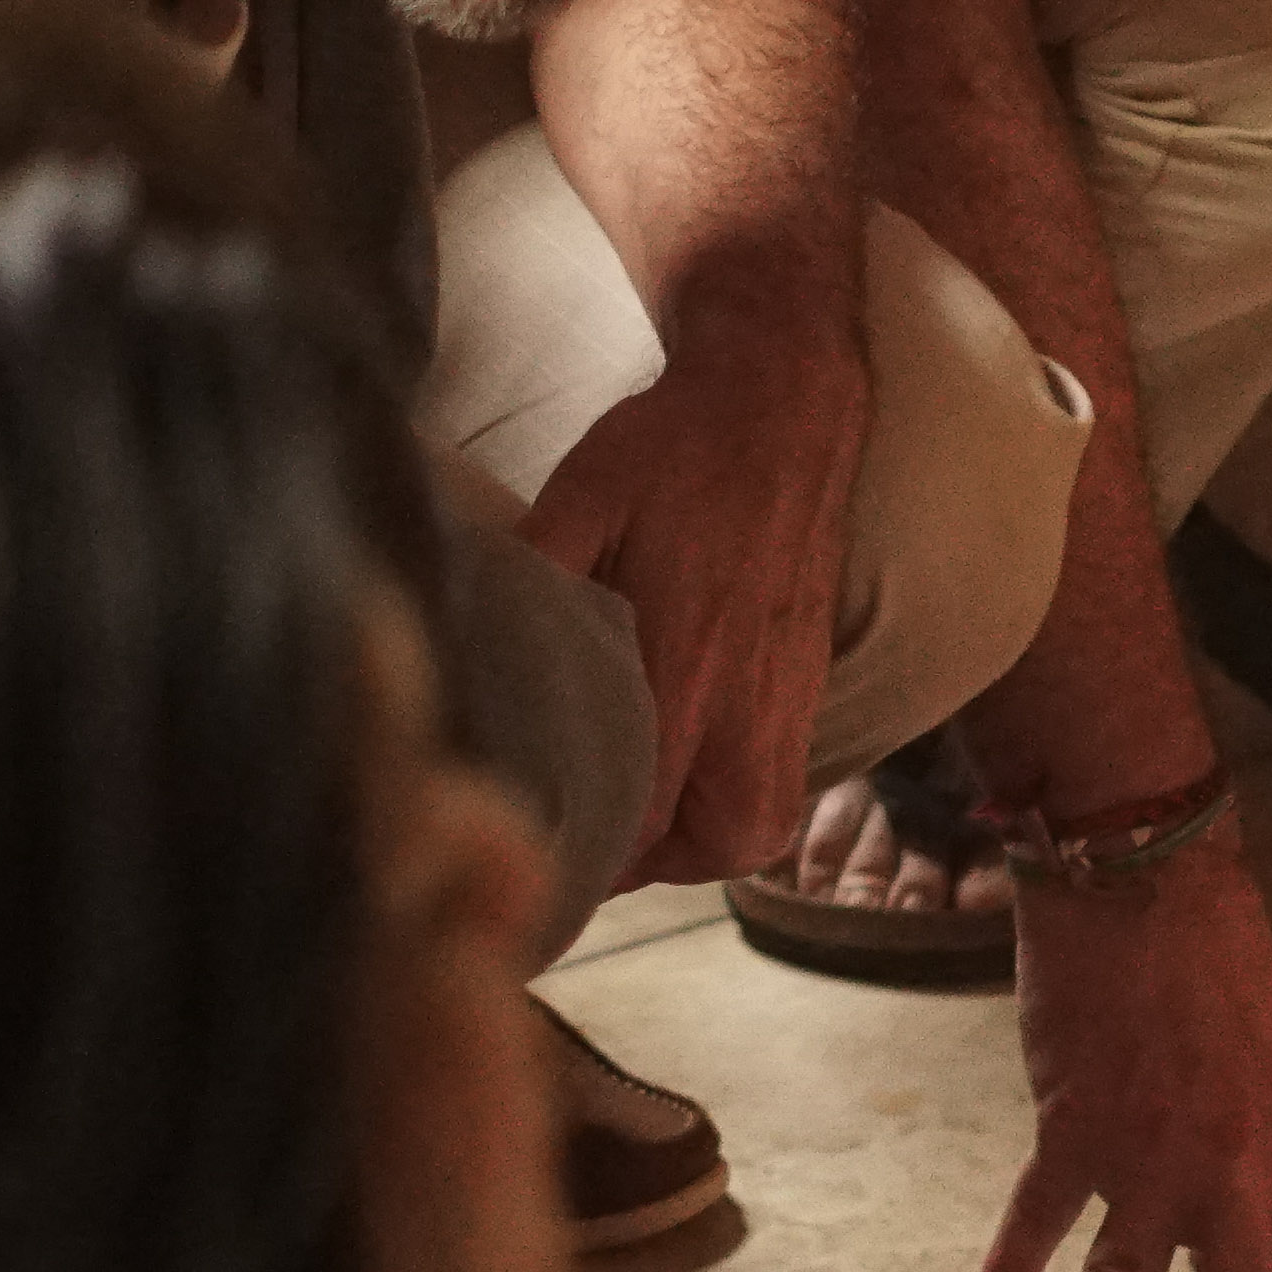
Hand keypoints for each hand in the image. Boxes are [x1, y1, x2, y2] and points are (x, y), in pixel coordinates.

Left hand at [525, 302, 870, 889]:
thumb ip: (532, 581)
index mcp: (683, 662)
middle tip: (582, 849)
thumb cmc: (672, 451)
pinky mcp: (806, 685)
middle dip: (644, 864)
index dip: (584, 849)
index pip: (642, 808)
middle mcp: (746, 699)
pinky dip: (728, 803)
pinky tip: (682, 777)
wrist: (782, 407)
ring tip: (636, 826)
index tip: (530, 856)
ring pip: (753, 826)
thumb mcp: (576, 504)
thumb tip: (465, 635)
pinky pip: (775, 784)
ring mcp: (786, 698)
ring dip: (694, 843)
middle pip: (711, 842)